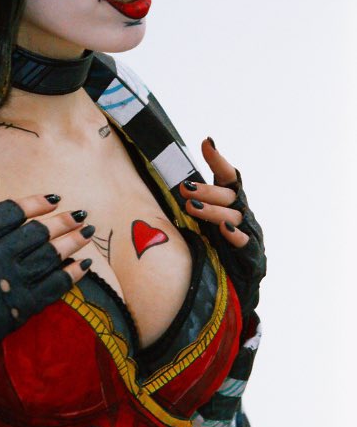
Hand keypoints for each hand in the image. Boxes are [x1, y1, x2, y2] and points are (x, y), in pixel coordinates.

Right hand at [0, 194, 93, 373]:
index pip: (15, 210)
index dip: (37, 202)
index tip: (53, 199)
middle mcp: (0, 253)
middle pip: (39, 231)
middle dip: (63, 221)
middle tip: (79, 215)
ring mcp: (14, 279)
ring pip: (52, 254)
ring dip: (72, 242)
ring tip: (86, 233)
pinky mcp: (25, 303)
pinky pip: (56, 285)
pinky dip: (73, 274)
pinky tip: (84, 264)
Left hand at [178, 138, 266, 315]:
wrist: (233, 282)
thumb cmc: (213, 242)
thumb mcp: (200, 218)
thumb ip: (192, 197)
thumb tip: (175, 174)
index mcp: (230, 201)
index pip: (228, 176)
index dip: (218, 160)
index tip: (206, 143)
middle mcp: (241, 212)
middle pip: (228, 195)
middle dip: (206, 190)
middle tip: (184, 187)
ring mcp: (247, 232)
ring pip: (233, 216)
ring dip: (212, 211)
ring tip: (191, 206)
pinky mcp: (251, 253)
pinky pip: (245, 242)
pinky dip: (235, 235)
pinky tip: (224, 230)